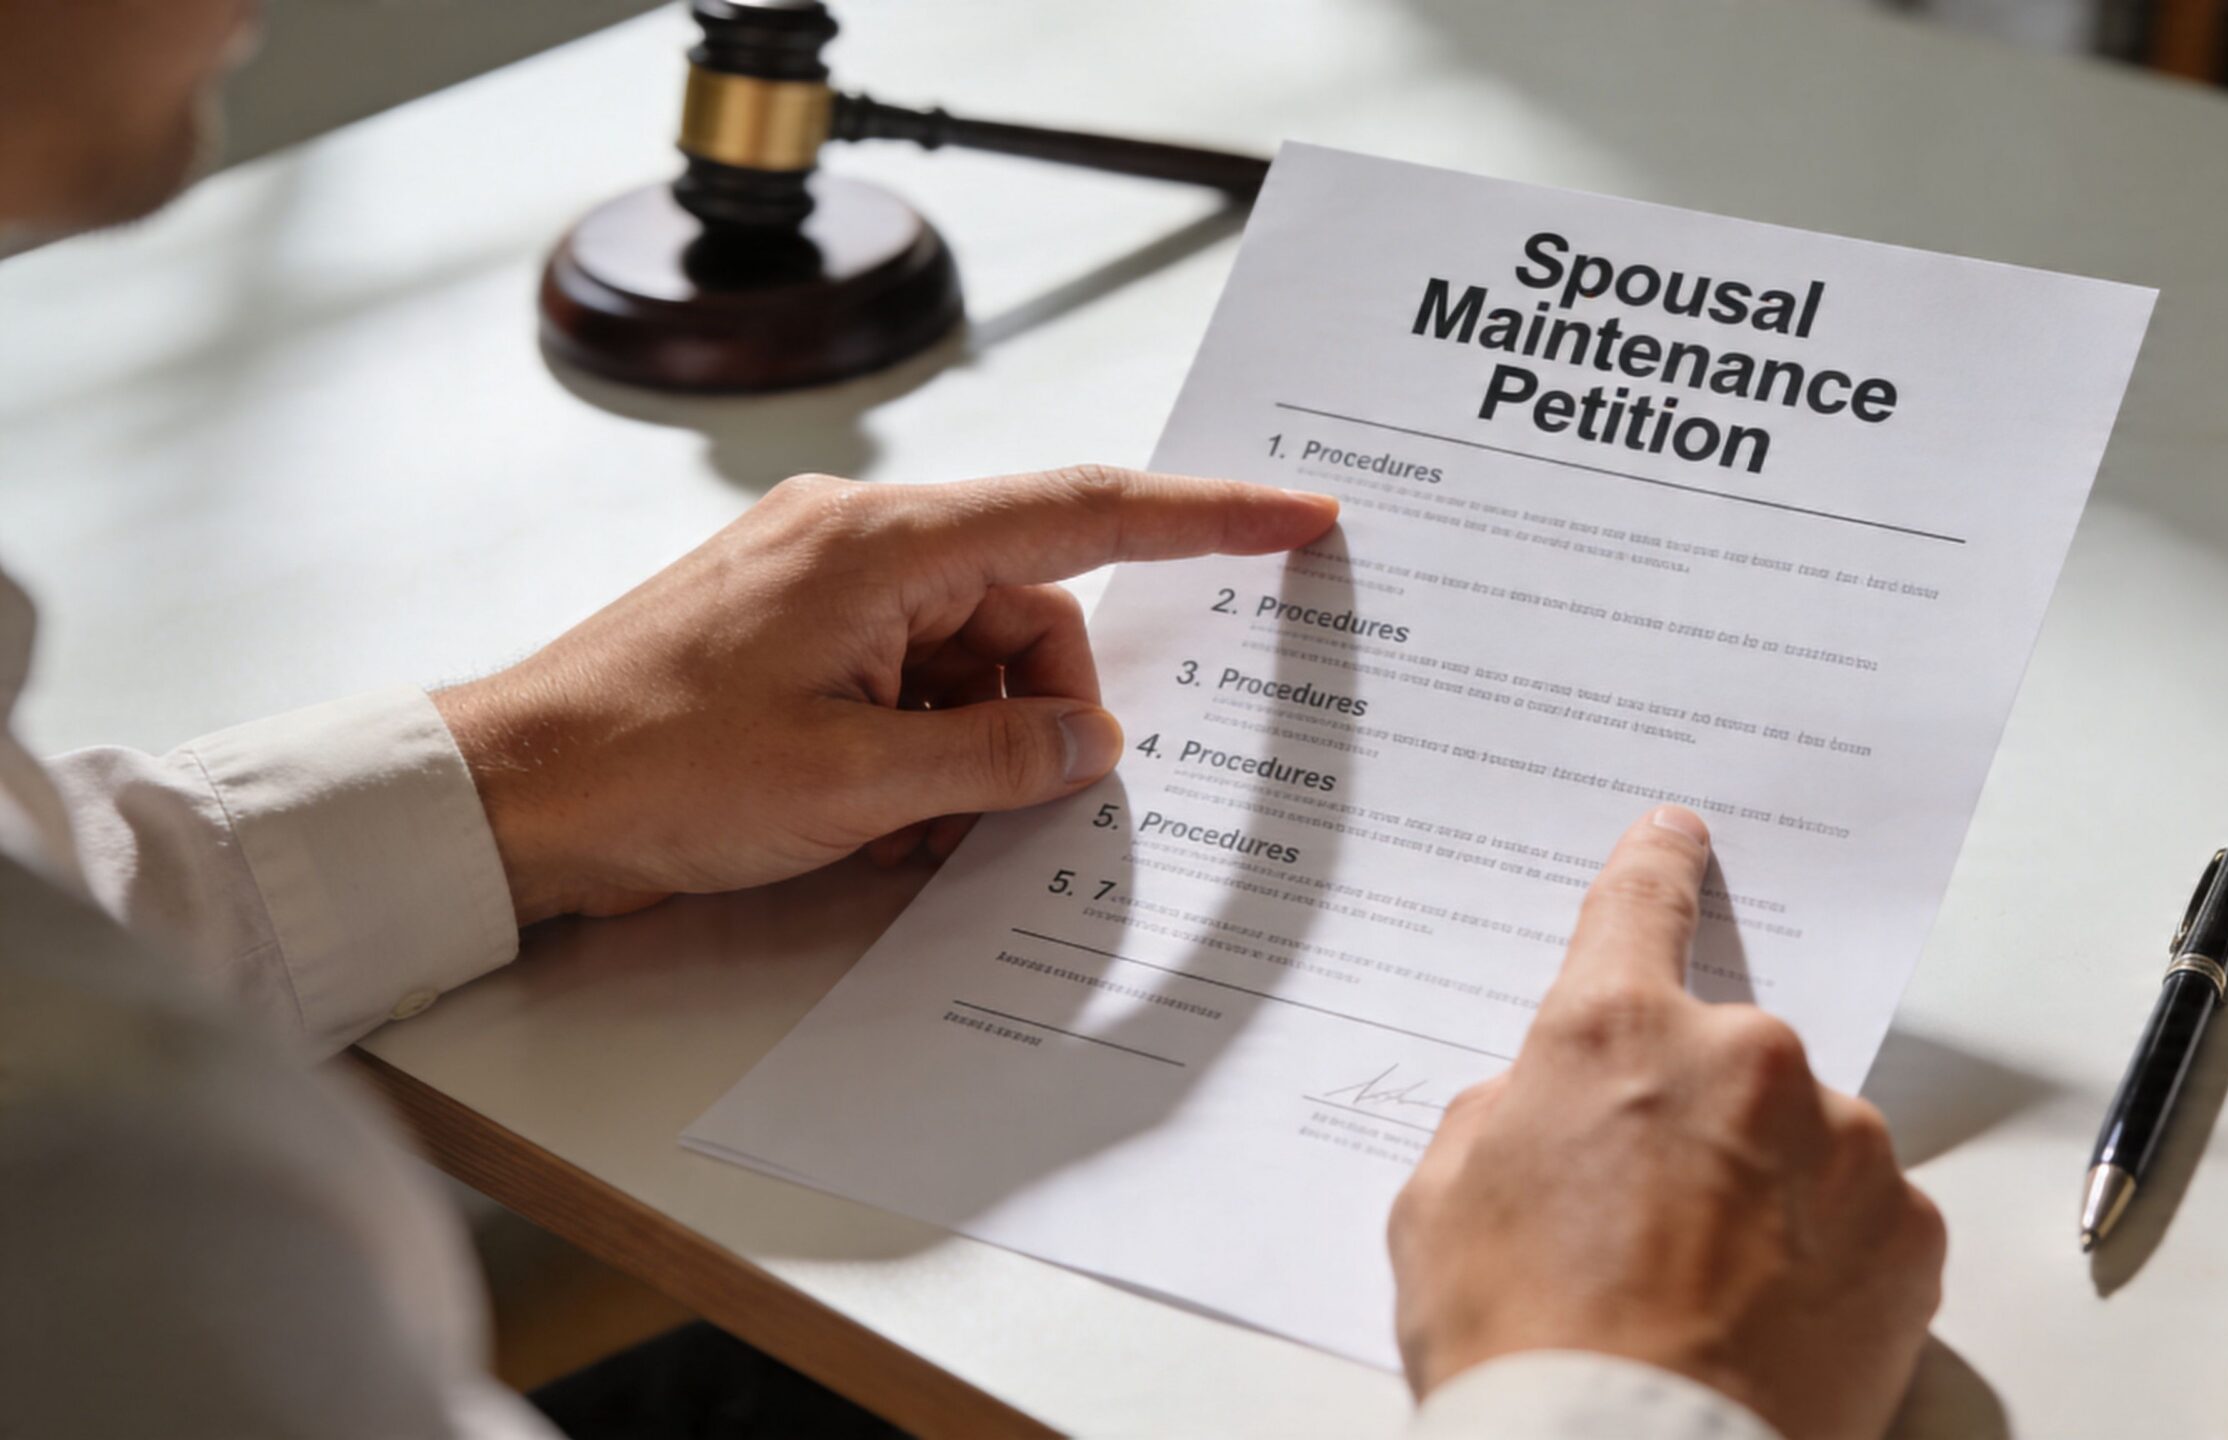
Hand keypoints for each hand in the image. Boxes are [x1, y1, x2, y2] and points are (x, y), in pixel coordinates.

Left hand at [433, 466, 1337, 923]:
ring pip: (975, 656)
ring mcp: (825, 586)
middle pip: (1031, 609)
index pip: (1083, 509)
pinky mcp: (799, 632)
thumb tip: (1092, 750)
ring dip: (978, 748)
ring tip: (918, 832)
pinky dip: (924, 750)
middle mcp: (860, 540)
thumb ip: (995, 765)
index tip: (1295, 515)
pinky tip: (887, 820)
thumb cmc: (650, 771)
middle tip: (1021, 808)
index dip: (1205, 515)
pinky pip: (912, 678)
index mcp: (883, 543)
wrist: (510, 791)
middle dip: (1046, 714)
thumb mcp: (852, 787)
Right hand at [1386, 806, 1945, 1439]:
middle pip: (1723, 1057)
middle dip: (1691, 1118)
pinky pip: (1862, 1216)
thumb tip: (1546, 1109)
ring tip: (1703, 1293)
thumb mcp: (1441, 1205)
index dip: (1656, 868)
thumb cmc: (1524, 1346)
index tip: (1677, 839)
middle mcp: (1744, 1060)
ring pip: (1800, 1139)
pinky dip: (1826, 1255)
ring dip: (1765, 1189)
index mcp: (1616, 1031)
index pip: (1641, 906)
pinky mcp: (1909, 1233)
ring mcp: (1842, 1145)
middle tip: (1640, 1218)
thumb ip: (1503, 1116)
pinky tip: (1767, 1320)